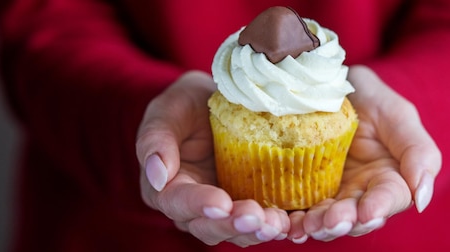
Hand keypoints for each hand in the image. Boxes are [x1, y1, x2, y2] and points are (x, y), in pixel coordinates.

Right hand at [136, 71, 288, 246]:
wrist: (218, 104)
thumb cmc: (187, 105)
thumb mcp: (168, 111)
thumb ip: (155, 139)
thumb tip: (157, 176)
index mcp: (167, 187)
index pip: (178, 202)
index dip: (198, 205)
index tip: (220, 202)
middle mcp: (194, 207)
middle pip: (209, 226)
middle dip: (233, 224)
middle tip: (255, 216)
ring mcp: (225, 209)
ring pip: (237, 231)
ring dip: (258, 230)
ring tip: (278, 223)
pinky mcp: (252, 203)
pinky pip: (263, 222)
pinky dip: (278, 225)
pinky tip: (294, 223)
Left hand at [288, 65, 441, 241]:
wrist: (331, 84)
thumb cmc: (373, 99)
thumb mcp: (399, 116)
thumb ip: (419, 154)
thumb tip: (422, 199)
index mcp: (391, 179)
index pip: (389, 199)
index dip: (378, 208)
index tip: (367, 212)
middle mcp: (362, 193)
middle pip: (355, 217)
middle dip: (343, 222)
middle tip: (330, 222)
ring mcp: (332, 194)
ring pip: (327, 218)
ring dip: (317, 225)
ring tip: (306, 225)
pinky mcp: (305, 190)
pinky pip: (300, 209)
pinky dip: (294, 220)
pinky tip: (287, 226)